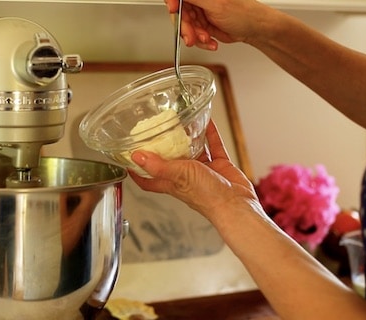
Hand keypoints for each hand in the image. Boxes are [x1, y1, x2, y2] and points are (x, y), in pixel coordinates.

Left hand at [128, 120, 257, 219]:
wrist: (236, 204)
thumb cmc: (208, 197)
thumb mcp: (179, 176)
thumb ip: (158, 166)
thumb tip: (137, 157)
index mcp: (171, 182)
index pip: (148, 178)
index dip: (137, 170)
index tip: (129, 157)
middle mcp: (185, 177)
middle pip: (170, 160)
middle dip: (163, 147)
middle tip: (157, 130)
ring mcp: (202, 171)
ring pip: (192, 150)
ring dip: (187, 138)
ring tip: (182, 122)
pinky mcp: (219, 166)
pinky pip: (213, 146)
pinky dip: (210, 134)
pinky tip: (207, 122)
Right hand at [165, 0, 270, 49]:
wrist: (254, 30)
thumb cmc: (244, 13)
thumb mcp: (216, 4)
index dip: (173, 2)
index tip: (174, 10)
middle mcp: (200, 0)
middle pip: (180, 13)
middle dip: (186, 27)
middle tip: (191, 36)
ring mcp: (200, 13)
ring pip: (185, 26)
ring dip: (195, 36)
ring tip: (206, 39)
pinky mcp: (202, 25)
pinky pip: (193, 35)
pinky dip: (200, 41)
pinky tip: (210, 41)